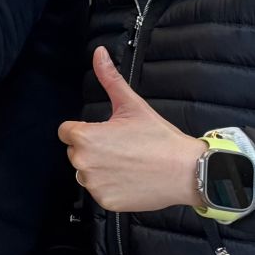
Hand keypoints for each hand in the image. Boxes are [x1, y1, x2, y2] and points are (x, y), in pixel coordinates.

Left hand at [58, 47, 203, 213]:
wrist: (187, 171)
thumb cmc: (159, 137)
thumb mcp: (132, 105)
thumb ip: (109, 78)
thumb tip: (98, 52)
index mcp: (84, 137)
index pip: (67, 132)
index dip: (86, 130)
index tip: (108, 134)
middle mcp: (82, 162)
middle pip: (76, 152)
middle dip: (93, 149)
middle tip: (123, 148)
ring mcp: (93, 184)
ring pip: (86, 173)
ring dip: (100, 169)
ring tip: (128, 164)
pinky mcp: (105, 202)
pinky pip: (99, 192)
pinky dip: (111, 187)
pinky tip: (131, 180)